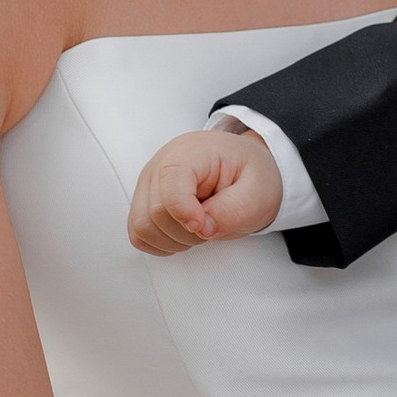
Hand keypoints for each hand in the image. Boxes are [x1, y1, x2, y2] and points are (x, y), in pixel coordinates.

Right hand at [128, 123, 282, 254]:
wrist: (245, 167)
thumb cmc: (249, 172)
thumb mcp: (258, 190)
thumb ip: (233, 209)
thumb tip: (204, 228)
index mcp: (190, 153)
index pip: (169, 188)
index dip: (186, 216)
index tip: (206, 226)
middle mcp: (161, 165)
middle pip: (154, 214)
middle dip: (185, 232)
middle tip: (211, 225)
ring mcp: (149, 184)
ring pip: (141, 227)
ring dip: (172, 240)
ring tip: (198, 227)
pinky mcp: (145, 202)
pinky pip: (138, 234)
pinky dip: (160, 243)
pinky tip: (183, 233)